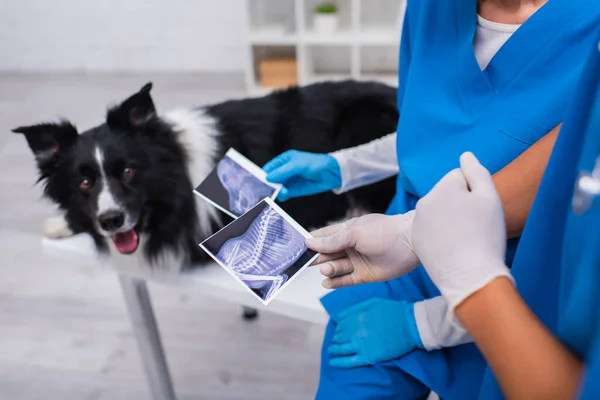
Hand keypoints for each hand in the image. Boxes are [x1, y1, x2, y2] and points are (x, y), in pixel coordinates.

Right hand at [263, 150, 341, 200]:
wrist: (332, 173)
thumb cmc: (315, 163)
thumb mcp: (297, 165)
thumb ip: (283, 172)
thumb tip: (268, 178)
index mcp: (284, 160)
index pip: (269, 168)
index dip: (263, 174)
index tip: (257, 181)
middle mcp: (284, 171)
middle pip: (271, 179)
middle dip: (267, 185)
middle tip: (264, 190)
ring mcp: (289, 181)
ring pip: (276, 188)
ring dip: (275, 191)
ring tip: (280, 191)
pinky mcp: (294, 190)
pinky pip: (284, 194)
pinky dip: (282, 195)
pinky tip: (284, 195)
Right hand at [306, 213, 418, 288]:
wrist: (410, 243)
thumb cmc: (382, 231)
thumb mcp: (354, 233)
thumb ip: (332, 241)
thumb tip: (310, 242)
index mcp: (345, 231)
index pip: (323, 237)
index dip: (311, 242)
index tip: (297, 248)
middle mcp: (349, 247)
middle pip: (327, 254)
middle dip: (317, 258)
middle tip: (307, 263)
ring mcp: (356, 262)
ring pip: (336, 267)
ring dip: (328, 269)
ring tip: (325, 270)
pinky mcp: (364, 275)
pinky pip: (346, 280)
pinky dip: (336, 282)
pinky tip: (327, 282)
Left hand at [327, 299, 421, 368]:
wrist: (411, 325)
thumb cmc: (393, 311)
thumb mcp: (372, 302)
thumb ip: (354, 308)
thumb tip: (339, 316)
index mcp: (357, 318)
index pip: (341, 324)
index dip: (338, 328)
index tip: (338, 330)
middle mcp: (356, 332)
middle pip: (339, 337)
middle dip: (335, 338)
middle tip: (334, 340)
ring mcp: (361, 345)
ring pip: (341, 349)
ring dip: (334, 349)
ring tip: (331, 350)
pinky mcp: (369, 357)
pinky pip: (350, 361)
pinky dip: (339, 363)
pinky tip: (332, 362)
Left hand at [411, 152, 511, 310]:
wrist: (471, 277)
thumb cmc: (486, 235)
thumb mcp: (490, 197)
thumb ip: (477, 171)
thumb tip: (465, 156)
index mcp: (443, 187)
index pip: (460, 178)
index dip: (475, 193)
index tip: (481, 211)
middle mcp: (425, 200)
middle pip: (447, 195)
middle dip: (460, 205)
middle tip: (474, 226)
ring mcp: (418, 222)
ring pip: (439, 212)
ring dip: (450, 219)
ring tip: (465, 238)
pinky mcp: (416, 241)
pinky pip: (431, 230)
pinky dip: (441, 235)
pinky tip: (453, 248)